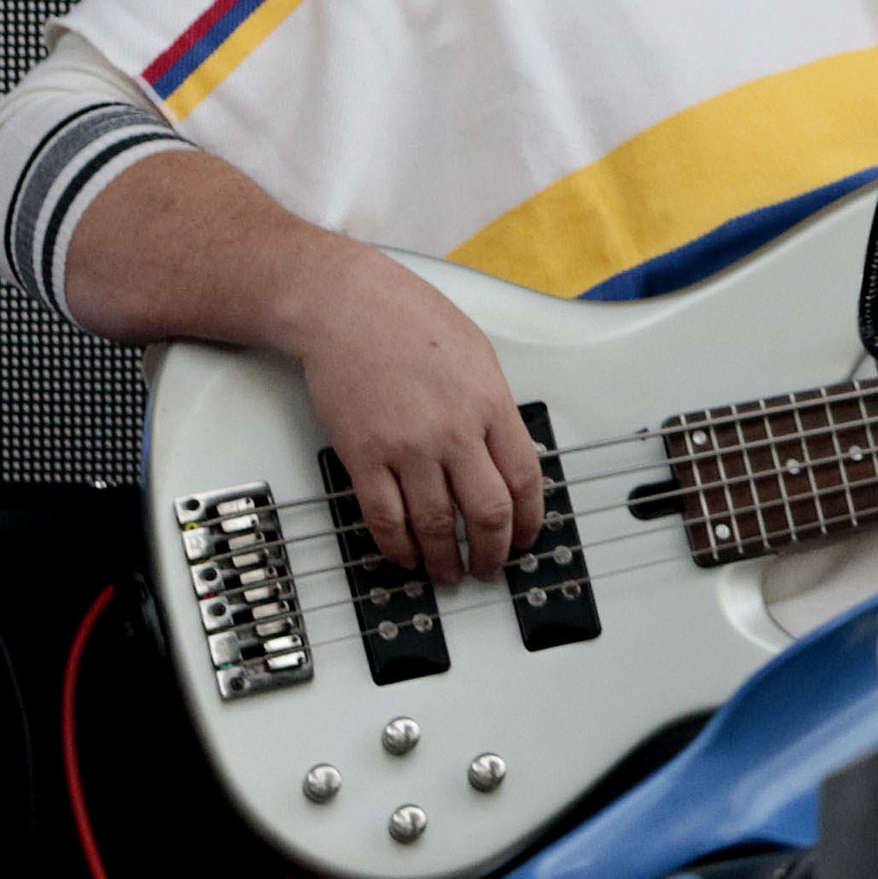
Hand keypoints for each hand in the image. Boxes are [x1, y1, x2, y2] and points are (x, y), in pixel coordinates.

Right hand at [287, 239, 542, 583]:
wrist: (348, 306)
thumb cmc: (410, 320)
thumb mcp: (478, 356)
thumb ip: (494, 406)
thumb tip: (506, 449)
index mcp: (491, 405)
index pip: (525, 478)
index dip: (530, 519)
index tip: (527, 537)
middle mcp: (453, 431)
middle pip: (487, 511)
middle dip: (493, 550)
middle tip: (490, 566)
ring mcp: (407, 447)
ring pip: (435, 524)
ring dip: (444, 558)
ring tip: (448, 572)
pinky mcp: (363, 456)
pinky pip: (384, 518)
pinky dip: (398, 547)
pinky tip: (405, 556)